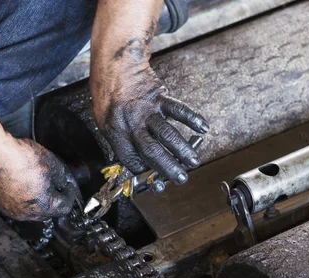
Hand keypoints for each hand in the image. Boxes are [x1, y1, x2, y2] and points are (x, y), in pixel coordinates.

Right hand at [0, 136, 76, 220]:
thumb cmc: (19, 158)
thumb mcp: (51, 163)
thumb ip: (61, 177)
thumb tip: (62, 182)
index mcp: (43, 206)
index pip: (64, 208)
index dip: (69, 195)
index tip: (68, 187)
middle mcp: (26, 214)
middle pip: (47, 212)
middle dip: (53, 199)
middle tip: (54, 184)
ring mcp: (10, 210)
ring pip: (30, 210)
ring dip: (36, 199)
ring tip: (36, 182)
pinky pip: (14, 204)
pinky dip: (20, 197)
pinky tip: (20, 182)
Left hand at [91, 64, 208, 185]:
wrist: (114, 68)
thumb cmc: (109, 97)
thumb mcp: (105, 123)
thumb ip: (122, 143)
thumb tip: (139, 164)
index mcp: (116, 133)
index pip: (132, 160)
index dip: (144, 172)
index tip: (154, 179)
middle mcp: (131, 123)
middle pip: (151, 151)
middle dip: (168, 168)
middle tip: (180, 179)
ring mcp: (146, 110)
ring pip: (166, 134)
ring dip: (182, 150)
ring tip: (193, 162)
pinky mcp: (159, 98)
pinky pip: (177, 109)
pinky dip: (192, 119)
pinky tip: (203, 128)